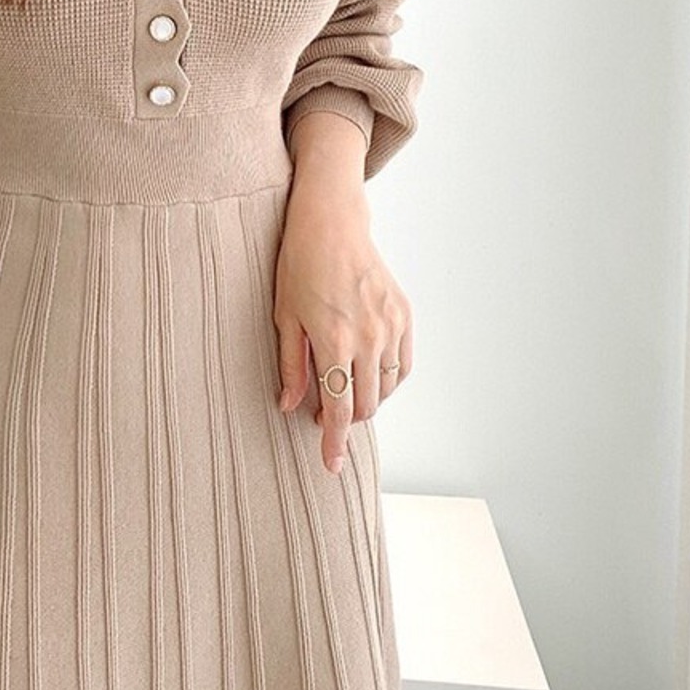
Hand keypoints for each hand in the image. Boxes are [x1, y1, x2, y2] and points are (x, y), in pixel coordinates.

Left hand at [273, 183, 413, 474]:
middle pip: (364, 405)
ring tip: (345, 393)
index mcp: (334, 341)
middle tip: (325, 418)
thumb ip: (291, 366)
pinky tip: (370, 376)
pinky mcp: (404, 314)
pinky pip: (403, 364)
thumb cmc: (299, 266)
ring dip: (367, 401)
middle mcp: (369, 338)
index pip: (337, 408)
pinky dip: (389, 379)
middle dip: (346, 421)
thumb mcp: (284, 316)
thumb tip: (289, 406)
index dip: (333, 441)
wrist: (331, 224)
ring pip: (387, 388)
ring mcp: (391, 326)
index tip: (331, 465)